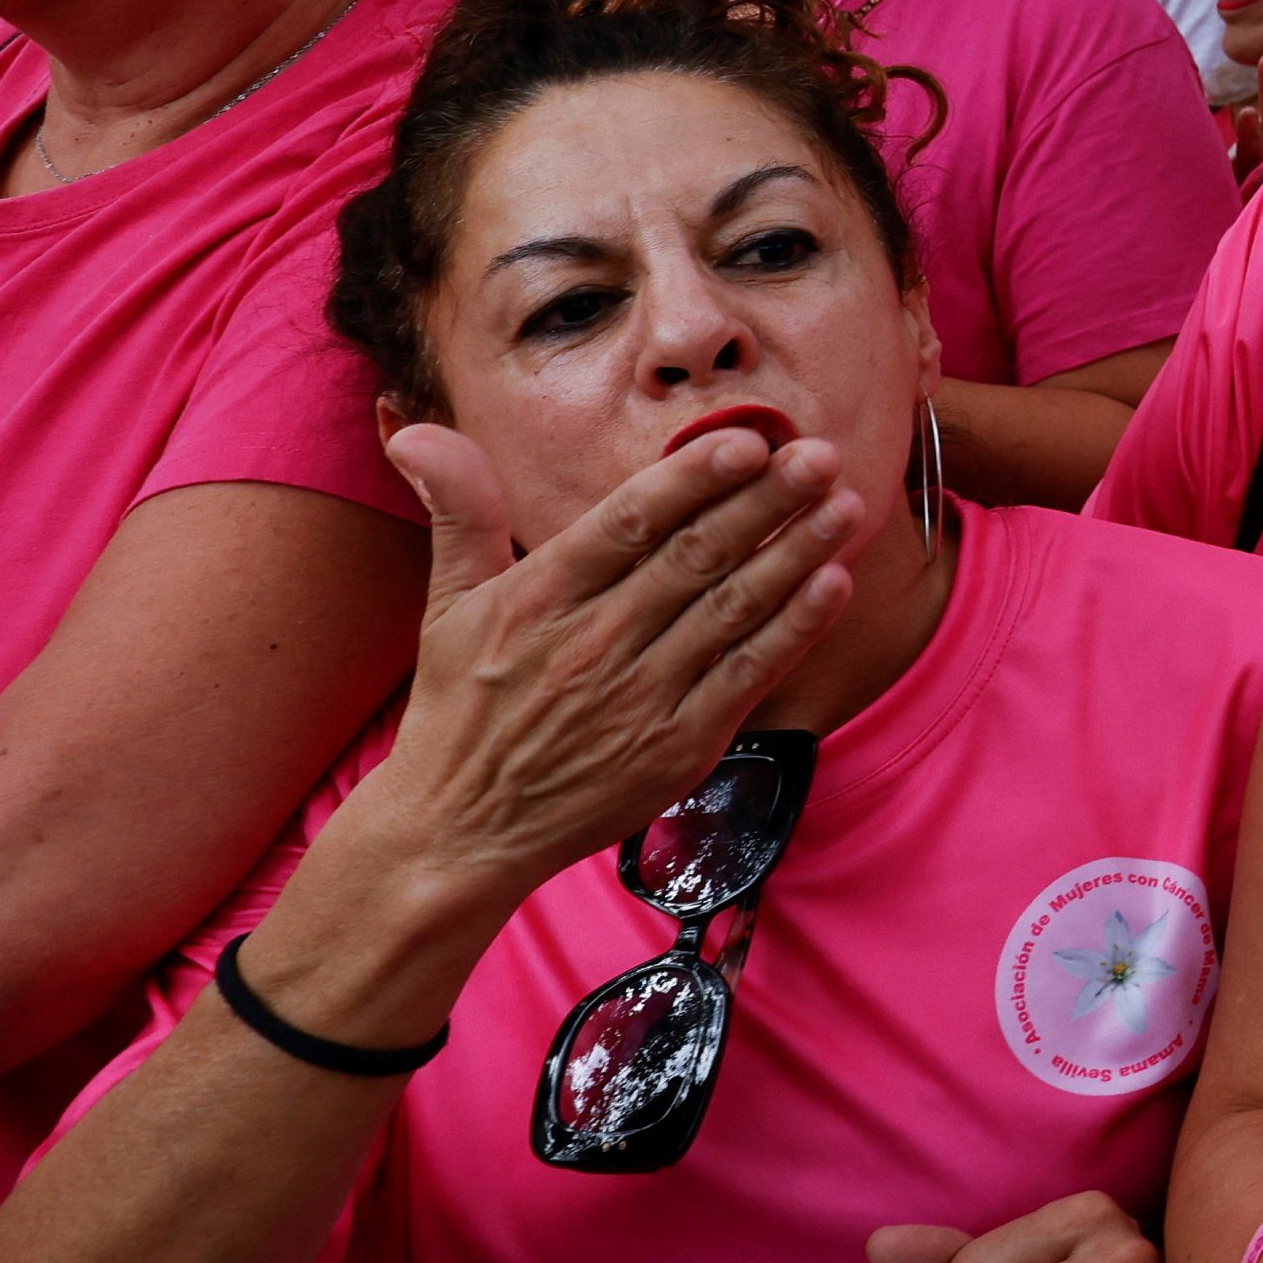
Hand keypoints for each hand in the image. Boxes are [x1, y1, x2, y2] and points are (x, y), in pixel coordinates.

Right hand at [368, 420, 860, 906]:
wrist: (460, 832)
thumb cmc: (460, 709)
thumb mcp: (447, 605)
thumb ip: (459, 512)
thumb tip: (415, 430)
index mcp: (540, 597)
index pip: (627, 523)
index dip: (691, 481)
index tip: (747, 442)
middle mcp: (594, 642)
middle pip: (696, 558)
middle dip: (766, 501)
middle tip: (823, 454)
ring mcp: (640, 696)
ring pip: (733, 609)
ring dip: (798, 553)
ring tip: (847, 505)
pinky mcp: (677, 746)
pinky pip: (748, 674)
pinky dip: (795, 629)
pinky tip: (834, 585)